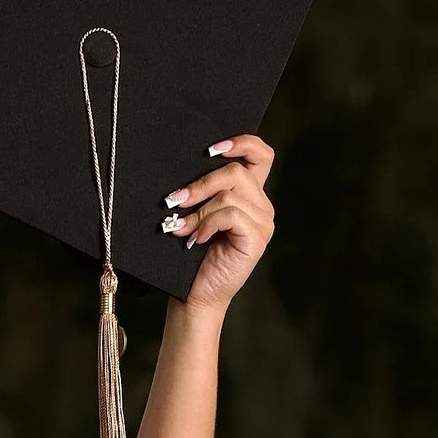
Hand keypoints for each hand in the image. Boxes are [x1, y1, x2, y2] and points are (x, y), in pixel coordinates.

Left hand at [161, 133, 274, 315]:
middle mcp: (262, 206)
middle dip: (202, 183)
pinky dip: (207, 223)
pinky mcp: (256, 238)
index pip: (261, 155)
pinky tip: (194, 238)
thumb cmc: (192, 255)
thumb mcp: (198, 214)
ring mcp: (262, 223)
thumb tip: (187, 165)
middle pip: (237, 172)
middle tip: (174, 199)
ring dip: (198, 209)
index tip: (212, 148)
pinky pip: (230, 214)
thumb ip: (204, 191)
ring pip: (230, 194)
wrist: (195, 295)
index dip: (241, 142)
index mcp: (251, 195)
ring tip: (179, 226)